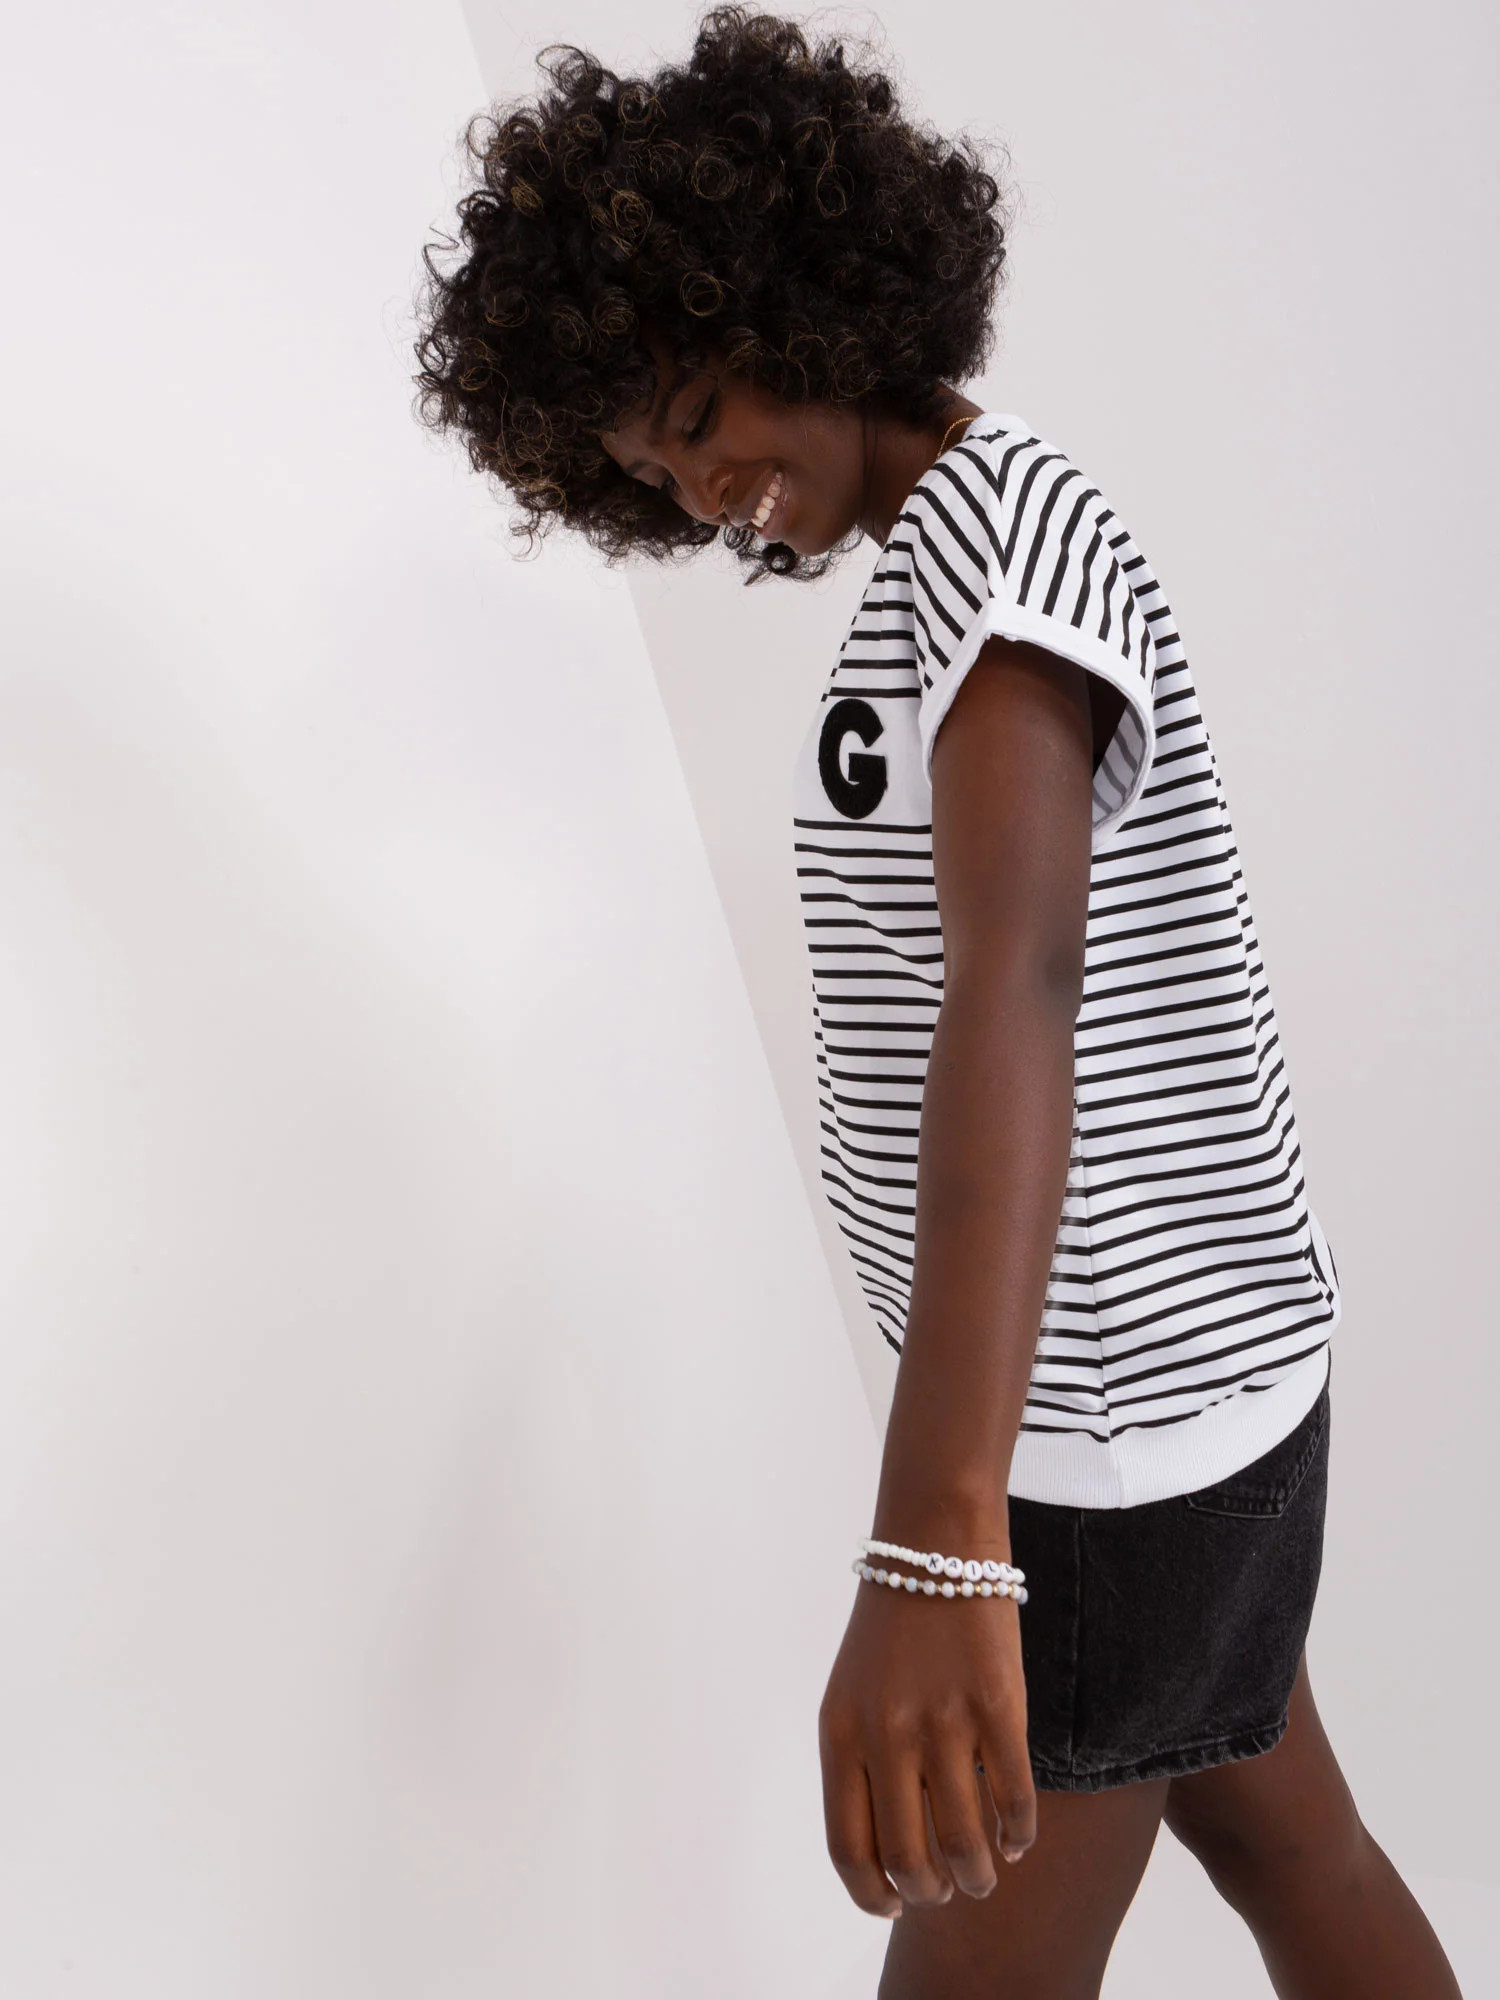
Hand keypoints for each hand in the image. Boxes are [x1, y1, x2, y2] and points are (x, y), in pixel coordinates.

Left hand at [817, 1566, 1036, 1917]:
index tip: (893, 1906)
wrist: (934, 1546)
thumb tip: (889, 1848)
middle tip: (947, 1890)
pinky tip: (1018, 1838)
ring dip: (979, 1875)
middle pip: (908, 1859)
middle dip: (931, 1893)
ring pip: (964, 1843)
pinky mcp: (999, 1708)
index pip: (849, 1847)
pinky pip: (1014, 1801)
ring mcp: (944, 1722)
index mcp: (840, 1734)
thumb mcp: (850, 1694)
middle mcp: (886, 1735)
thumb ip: (860, 1764)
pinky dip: (1019, 1835)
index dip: (872, 1893)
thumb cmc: (892, 1627)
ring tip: (985, 1874)